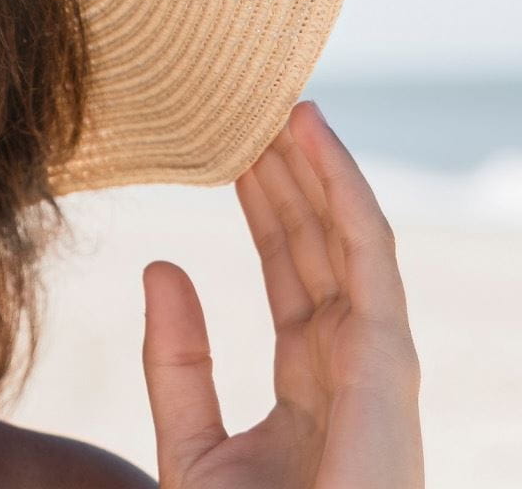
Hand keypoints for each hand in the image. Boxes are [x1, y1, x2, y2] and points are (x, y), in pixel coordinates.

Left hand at [140, 100, 424, 487]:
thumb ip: (176, 360)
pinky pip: (368, 262)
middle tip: (250, 103)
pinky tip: (310, 140)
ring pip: (351, 241)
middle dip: (292, 177)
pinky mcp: (387, 368)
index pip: (293, 276)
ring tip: (280, 103)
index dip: (268, 210)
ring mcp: (379, 366)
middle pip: (323, 249)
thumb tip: (162, 266)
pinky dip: (343, 195)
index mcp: (315, 385)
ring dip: (320, 170)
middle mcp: (356, 368)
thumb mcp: (191, 445)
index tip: (234, 150)